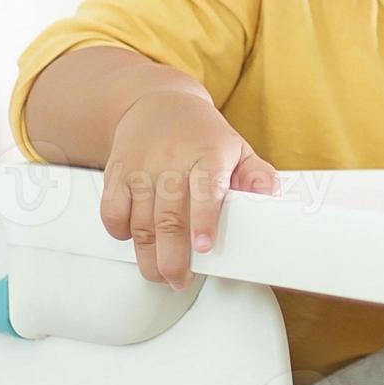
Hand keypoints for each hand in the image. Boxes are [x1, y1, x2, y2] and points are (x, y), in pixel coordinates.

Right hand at [100, 90, 278, 289]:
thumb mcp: (237, 148)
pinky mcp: (116, 173)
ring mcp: (141, 168)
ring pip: (139, 222)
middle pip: (169, 217)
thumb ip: (256, 175)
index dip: (204, 220)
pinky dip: (120, 233)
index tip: (203, 247)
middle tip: (179, 280)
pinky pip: (111, 212)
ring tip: (161, 275)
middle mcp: (172, 160)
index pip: (206, 188)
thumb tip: (272, 195)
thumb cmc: (202, 135)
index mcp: (208, 154)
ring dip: (148, 256)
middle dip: (172, 257)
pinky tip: (135, 242)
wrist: (158, 103)